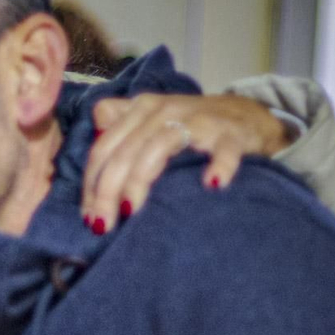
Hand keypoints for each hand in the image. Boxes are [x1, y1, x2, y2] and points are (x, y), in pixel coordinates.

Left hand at [84, 93, 289, 231]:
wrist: (247, 115)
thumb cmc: (190, 124)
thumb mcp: (151, 117)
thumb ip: (120, 118)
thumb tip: (95, 125)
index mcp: (140, 109)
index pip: (104, 148)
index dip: (91, 183)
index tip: (88, 217)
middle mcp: (164, 110)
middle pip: (125, 152)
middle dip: (108, 191)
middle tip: (103, 224)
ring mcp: (198, 120)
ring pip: (158, 149)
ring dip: (140, 180)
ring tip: (131, 210)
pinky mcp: (231, 134)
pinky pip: (223, 150)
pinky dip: (219, 166)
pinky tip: (212, 184)